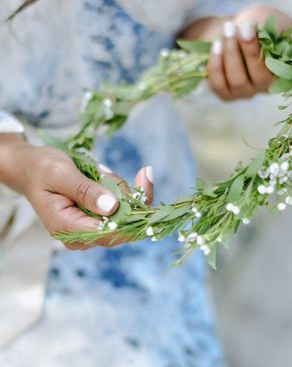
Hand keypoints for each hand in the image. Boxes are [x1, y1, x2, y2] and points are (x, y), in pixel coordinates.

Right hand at [0, 135, 152, 249]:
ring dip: (121, 189)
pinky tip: (105, 175)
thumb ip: (84, 190)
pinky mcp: (98, 221)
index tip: (145, 181)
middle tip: (127, 171)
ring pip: (126, 215)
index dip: (134, 212)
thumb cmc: (42, 169)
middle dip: (131, 195)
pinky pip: (122, 209)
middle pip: (125, 226)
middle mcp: (81, 236)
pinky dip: (120, 190)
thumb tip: (112, 207)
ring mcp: (91, 230)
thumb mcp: (60, 173)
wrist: (31, 169)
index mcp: (67, 228)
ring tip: (100, 171)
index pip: (111, 232)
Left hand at [208, 5, 291, 100]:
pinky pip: (219, 85)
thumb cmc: (257, 24)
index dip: (263, 50)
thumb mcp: (268, 18)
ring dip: (230, 55)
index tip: (247, 27)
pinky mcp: (226, 94)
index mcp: (283, 70)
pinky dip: (216, 66)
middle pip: (259, 77)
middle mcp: (265, 87)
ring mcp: (245, 92)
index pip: (277, 67)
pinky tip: (216, 46)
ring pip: (238, 82)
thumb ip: (273, 22)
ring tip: (225, 32)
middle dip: (245, 50)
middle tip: (232, 27)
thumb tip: (264, 29)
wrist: (235, 32)